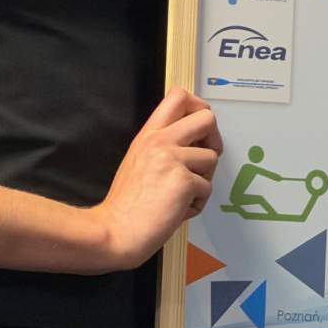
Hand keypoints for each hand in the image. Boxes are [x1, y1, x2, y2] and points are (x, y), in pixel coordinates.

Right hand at [89, 88, 221, 271]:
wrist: (114, 232)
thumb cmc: (126, 204)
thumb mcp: (138, 158)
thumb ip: (161, 144)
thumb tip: (192, 140)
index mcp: (150, 134)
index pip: (178, 96)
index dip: (197, 106)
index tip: (198, 127)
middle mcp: (161, 141)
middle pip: (207, 117)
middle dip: (214, 138)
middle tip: (203, 159)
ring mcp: (173, 159)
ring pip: (212, 158)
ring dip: (203, 180)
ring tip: (182, 195)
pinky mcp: (184, 181)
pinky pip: (207, 188)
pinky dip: (197, 204)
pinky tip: (178, 211)